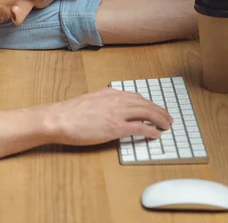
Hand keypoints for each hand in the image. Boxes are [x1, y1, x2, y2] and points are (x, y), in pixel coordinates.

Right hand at [44, 87, 172, 145]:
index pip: (137, 97)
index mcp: (111, 93)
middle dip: (160, 111)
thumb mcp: (90, 100)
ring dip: (160, 120)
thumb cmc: (70, 112)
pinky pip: (140, 128)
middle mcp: (117, 100)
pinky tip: (156, 135)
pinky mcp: (116, 127)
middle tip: (168, 119)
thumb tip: (111, 108)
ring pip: (147, 114)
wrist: (59, 118)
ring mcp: (117, 113)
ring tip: (167, 126)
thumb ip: (103, 101)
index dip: (149, 104)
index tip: (155, 109)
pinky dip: (151, 131)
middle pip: (146, 104)